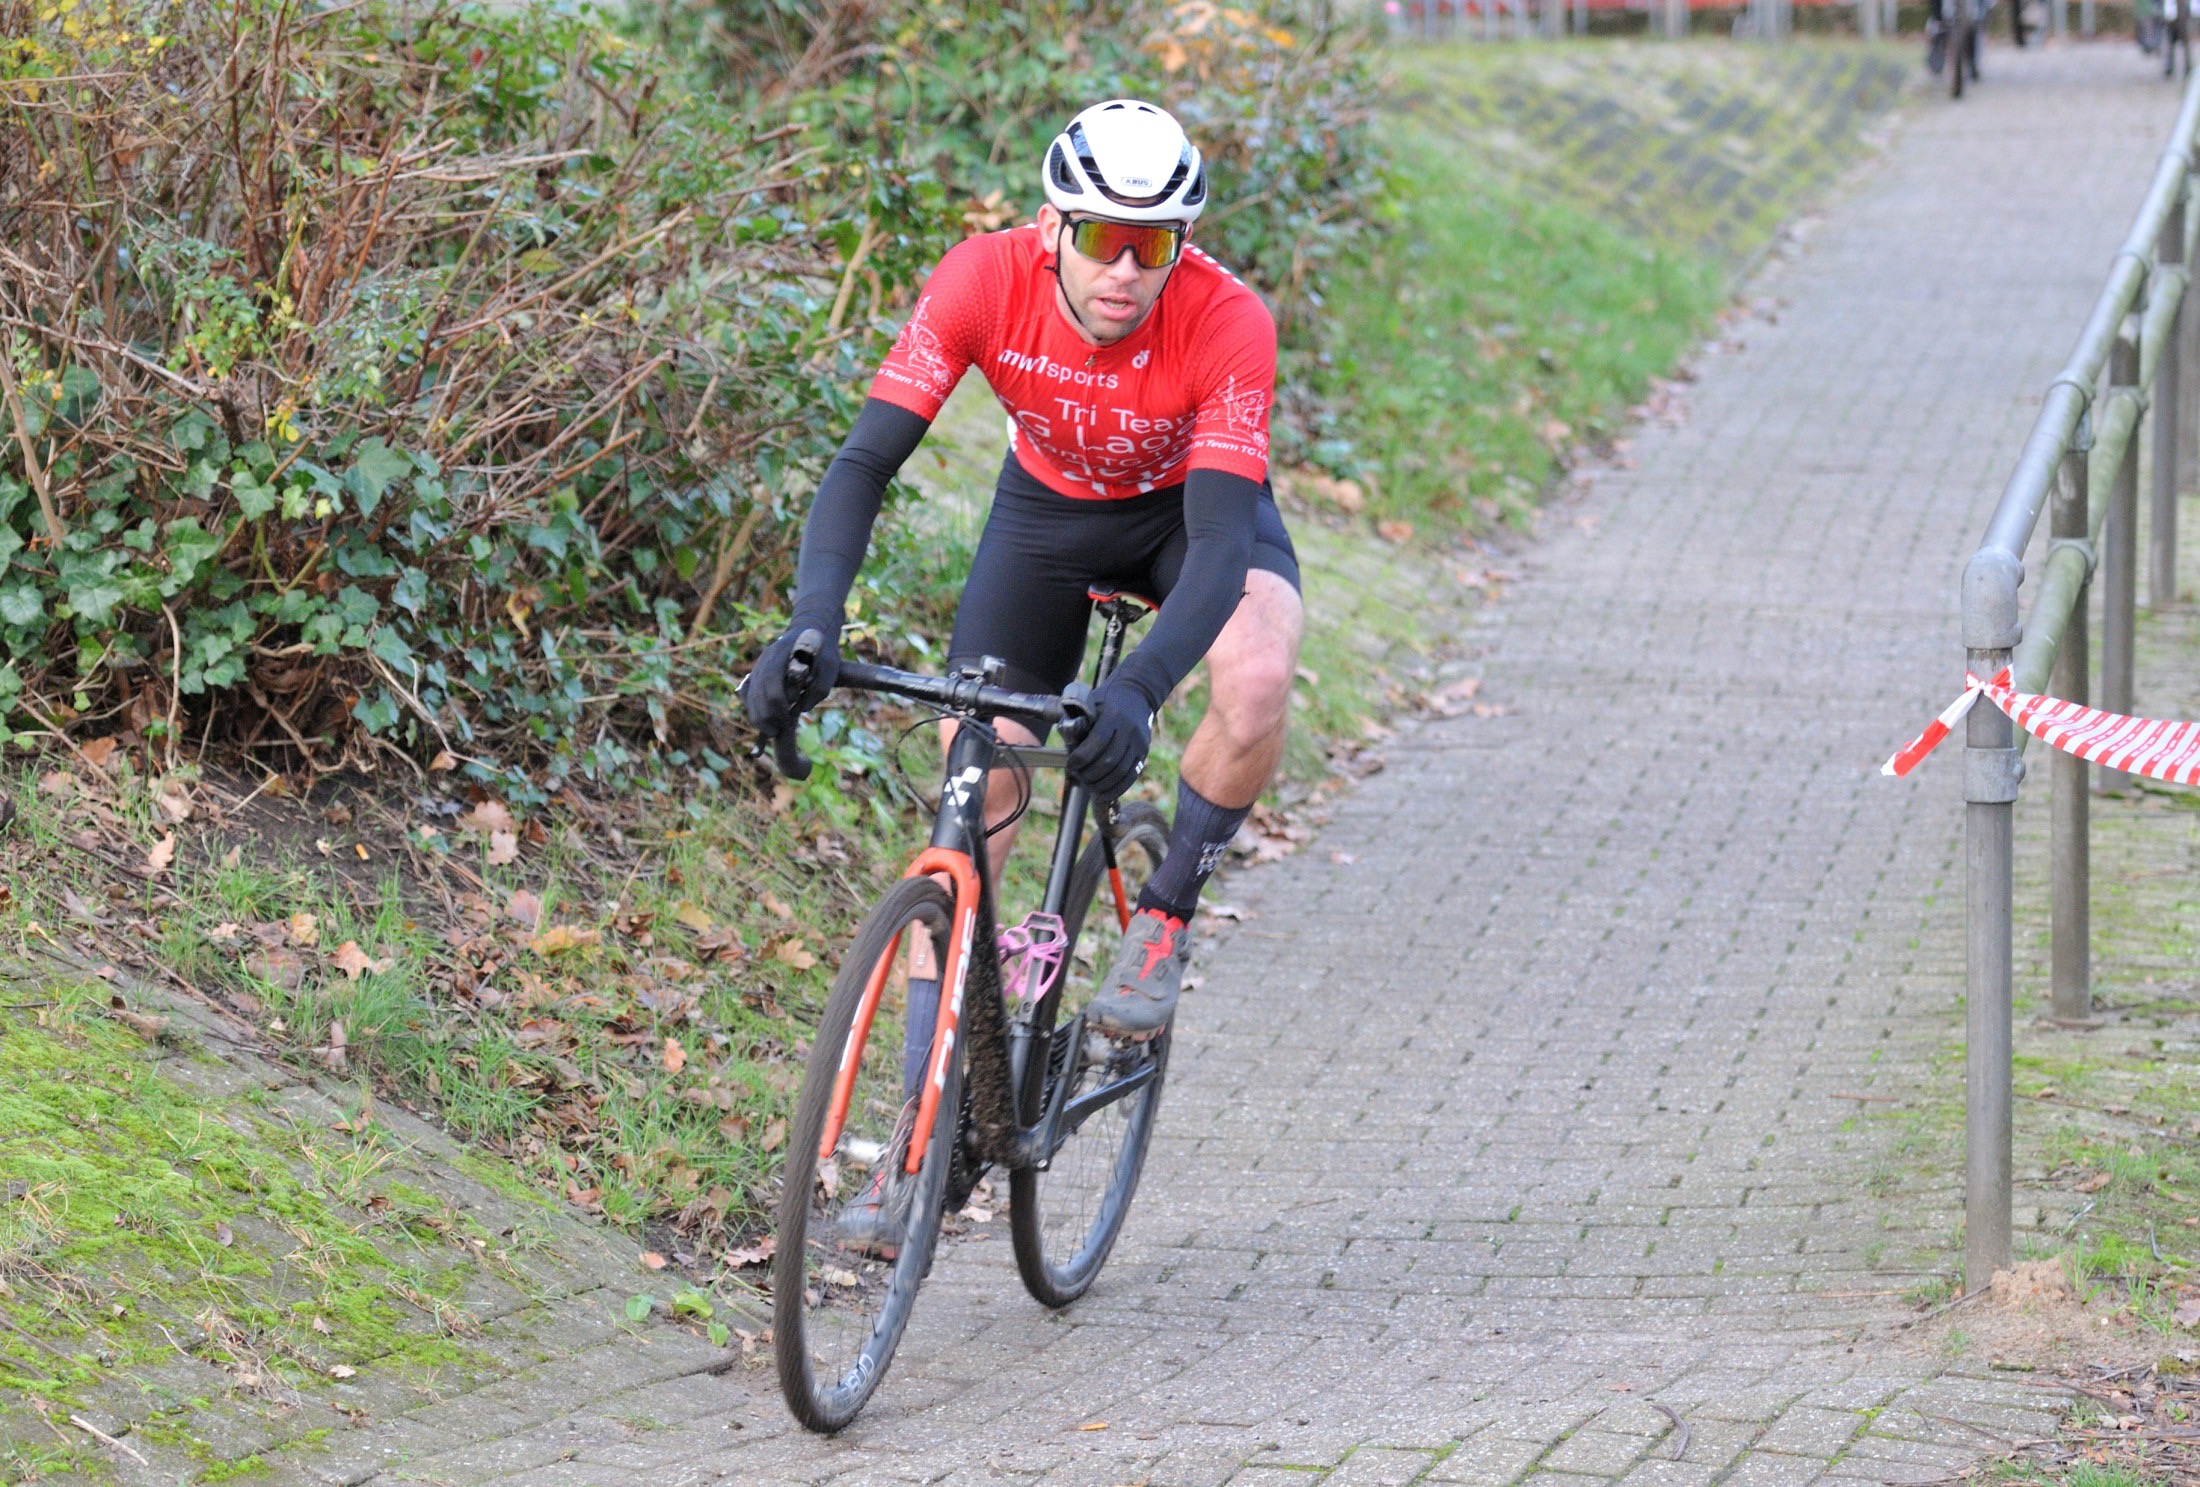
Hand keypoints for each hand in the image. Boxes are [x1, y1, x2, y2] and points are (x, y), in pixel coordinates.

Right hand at [744, 621, 839, 741]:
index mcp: (781, 654)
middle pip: (756, 692)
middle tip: (776, 731)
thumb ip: (819, 688)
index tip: (787, 721)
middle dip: (765, 715)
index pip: (771, 682)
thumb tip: (802, 708)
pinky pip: (748, 695)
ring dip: (758, 716)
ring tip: (771, 731)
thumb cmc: (822, 652)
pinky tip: (764, 722)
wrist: (810, 632)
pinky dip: (754, 709)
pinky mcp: (756, 675)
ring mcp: (758, 667)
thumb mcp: (829, 667)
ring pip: (749, 695)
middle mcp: (764, 660)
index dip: (776, 705)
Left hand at [1065, 679, 1151, 798]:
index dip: (1082, 758)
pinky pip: (1131, 776)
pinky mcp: (1144, 753)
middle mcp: (1129, 730)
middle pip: (1109, 761)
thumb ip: (1079, 722)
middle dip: (1090, 774)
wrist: (1137, 694)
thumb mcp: (1091, 703)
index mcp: (1113, 715)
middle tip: (1078, 776)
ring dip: (1101, 784)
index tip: (1071, 764)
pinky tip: (1104, 792)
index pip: (1098, 742)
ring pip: (1120, 772)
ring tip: (1089, 785)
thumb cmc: (1106, 700)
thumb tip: (1066, 746)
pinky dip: (1116, 788)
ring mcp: (1139, 743)